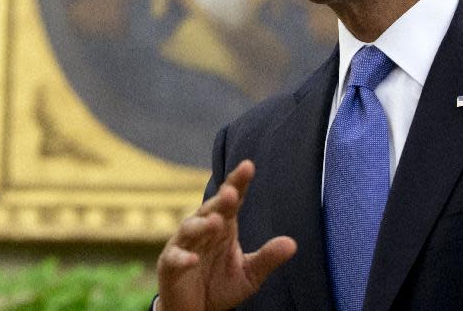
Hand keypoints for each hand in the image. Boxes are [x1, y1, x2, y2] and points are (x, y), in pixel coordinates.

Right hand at [155, 160, 296, 310]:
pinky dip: (182, 258)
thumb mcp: (249, 274)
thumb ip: (267, 258)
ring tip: (216, 222)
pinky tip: (193, 259)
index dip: (238, 182)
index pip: (231, 200)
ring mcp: (183, 245)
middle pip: (210, 209)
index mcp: (223, 225)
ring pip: (190, 228)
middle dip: (219, 201)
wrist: (194, 310)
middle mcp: (202, 229)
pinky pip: (174, 258)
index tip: (248, 166)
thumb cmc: (220, 285)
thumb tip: (293, 243)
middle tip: (231, 193)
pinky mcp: (169, 265)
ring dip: (202, 224)